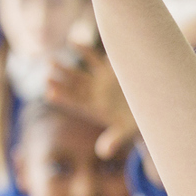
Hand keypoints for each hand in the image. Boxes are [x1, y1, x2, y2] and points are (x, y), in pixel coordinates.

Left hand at [45, 45, 138, 160]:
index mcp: (96, 110)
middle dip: (61, 81)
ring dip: (66, 68)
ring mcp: (101, 82)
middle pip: (74, 87)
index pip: (76, 103)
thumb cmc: (136, 124)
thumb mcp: (126, 131)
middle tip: (46, 75)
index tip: (49, 92)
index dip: (63, 97)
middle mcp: (96, 95)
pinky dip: (85, 51)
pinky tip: (73, 42)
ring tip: (50, 61)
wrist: (149, 111)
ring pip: (80, 74)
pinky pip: (95, 59)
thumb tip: (103, 153)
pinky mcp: (111, 71)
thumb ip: (114, 140)